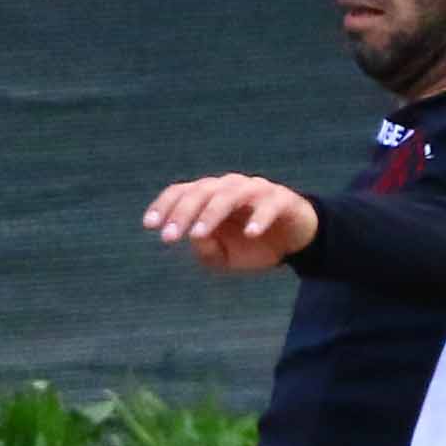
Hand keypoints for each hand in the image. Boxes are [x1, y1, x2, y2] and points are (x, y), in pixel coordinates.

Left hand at [142, 173, 317, 275]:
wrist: (295, 241)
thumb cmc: (253, 246)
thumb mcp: (225, 258)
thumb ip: (207, 251)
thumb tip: (195, 239)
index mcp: (211, 196)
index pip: (182, 192)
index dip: (164, 206)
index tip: (150, 226)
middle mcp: (229, 187)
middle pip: (201, 190)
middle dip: (182, 213)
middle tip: (169, 237)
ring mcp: (256, 190)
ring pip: (229, 194)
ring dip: (211, 213)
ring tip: (199, 234)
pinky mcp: (281, 199)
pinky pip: (268, 205)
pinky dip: (259, 217)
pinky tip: (251, 234)